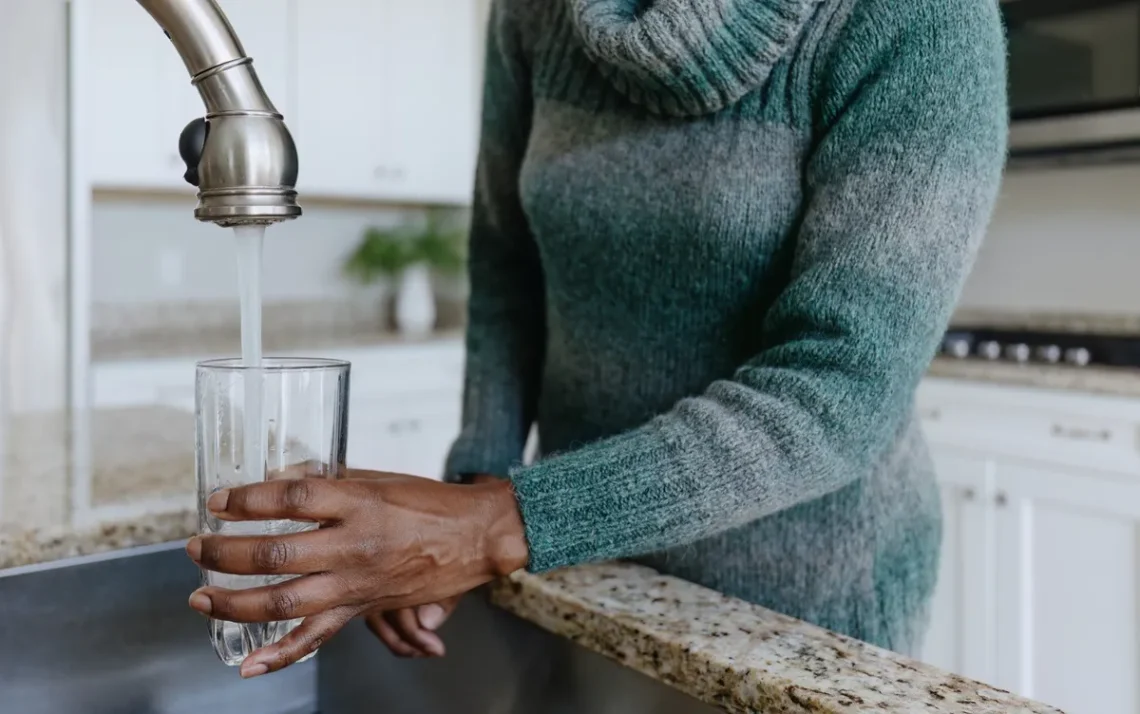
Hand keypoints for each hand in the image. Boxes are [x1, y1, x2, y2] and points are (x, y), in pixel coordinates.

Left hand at [184, 471, 526, 677]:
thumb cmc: (431, 503)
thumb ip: (328, 482)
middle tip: (198, 547)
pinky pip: (318, 637)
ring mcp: (357, 582)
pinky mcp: (364, 607)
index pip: (291, 499)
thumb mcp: (379, 478)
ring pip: (285, 600)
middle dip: (226, 553)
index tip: (219, 501)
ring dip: (235, 601)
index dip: (248, 500)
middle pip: (277, 553)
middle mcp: (355, 545)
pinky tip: (250, 664)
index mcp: (359, 503)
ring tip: (202, 596)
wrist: (477, 536)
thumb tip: (279, 481)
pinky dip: (281, 654)